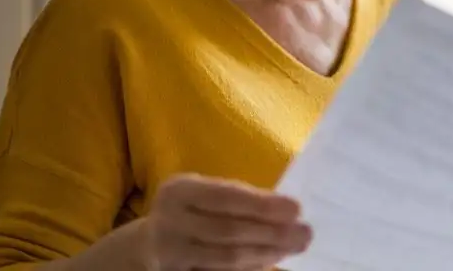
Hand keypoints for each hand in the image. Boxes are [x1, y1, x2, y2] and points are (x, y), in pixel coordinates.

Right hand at [141, 174, 311, 270]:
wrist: (148, 244)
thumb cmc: (191, 210)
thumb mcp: (203, 193)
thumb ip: (236, 198)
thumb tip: (287, 211)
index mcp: (180, 190)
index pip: (226, 196)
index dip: (262, 204)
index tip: (296, 209)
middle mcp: (170, 220)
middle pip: (228, 230)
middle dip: (271, 233)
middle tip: (304, 234)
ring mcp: (170, 252)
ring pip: (225, 257)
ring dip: (264, 254)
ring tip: (291, 248)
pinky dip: (248, 270)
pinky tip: (269, 263)